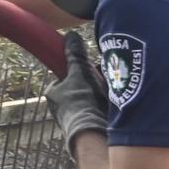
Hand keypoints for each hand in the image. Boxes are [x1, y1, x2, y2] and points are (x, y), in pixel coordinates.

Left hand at [45, 31, 108, 153]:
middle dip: (92, 83)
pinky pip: (96, 111)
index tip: (91, 70)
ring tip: (112, 91)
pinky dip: (105, 106)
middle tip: (104, 80)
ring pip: (88, 99)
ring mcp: (73, 118)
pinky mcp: (86, 127)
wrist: (94, 132)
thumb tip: (70, 36)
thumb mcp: (80, 72)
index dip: (79, 71)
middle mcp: (59, 108)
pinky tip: (115, 104)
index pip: (65, 77)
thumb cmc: (83, 101)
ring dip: (101, 94)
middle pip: (79, 88)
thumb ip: (76, 56)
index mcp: (53, 94)